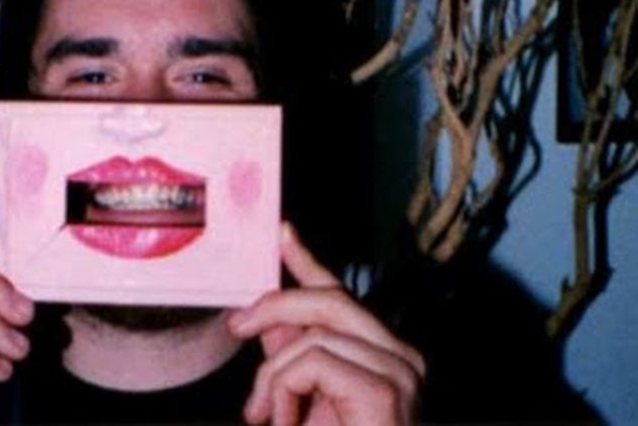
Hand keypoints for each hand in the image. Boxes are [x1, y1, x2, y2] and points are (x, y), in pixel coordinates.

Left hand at [228, 223, 423, 425]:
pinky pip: (313, 360)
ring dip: (275, 375)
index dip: (307, 260)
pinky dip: (285, 389)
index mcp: (381, 353)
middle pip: (328, 298)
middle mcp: (400, 355)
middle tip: (237, 326)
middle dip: (274, 306)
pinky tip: (285, 422)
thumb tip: (264, 316)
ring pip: (313, 332)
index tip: (282, 232)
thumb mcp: (302, 397)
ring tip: (267, 415)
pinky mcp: (385, 388)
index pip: (340, 293)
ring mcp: (400, 370)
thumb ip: (290, 354)